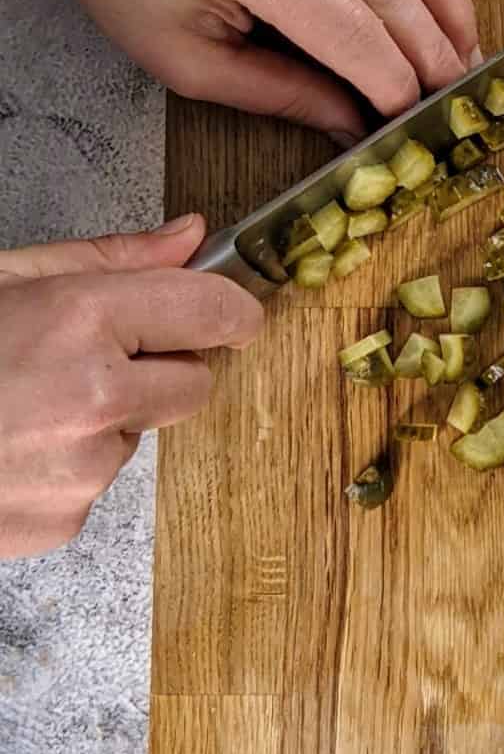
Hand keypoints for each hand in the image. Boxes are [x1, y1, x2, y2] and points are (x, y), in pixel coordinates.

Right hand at [0, 214, 261, 558]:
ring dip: (105, 417)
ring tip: (25, 401)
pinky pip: (98, 481)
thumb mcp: (7, 277)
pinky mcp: (64, 519)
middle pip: (195, 383)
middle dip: (161, 367)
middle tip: (89, 353)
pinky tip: (11, 444)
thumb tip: (189, 233)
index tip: (231, 311)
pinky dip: (68, 464)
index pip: (214, 312)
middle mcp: (94, 398)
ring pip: (139, 433)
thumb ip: (110, 259)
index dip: (230, 309)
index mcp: (81, 320)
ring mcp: (82, 468)